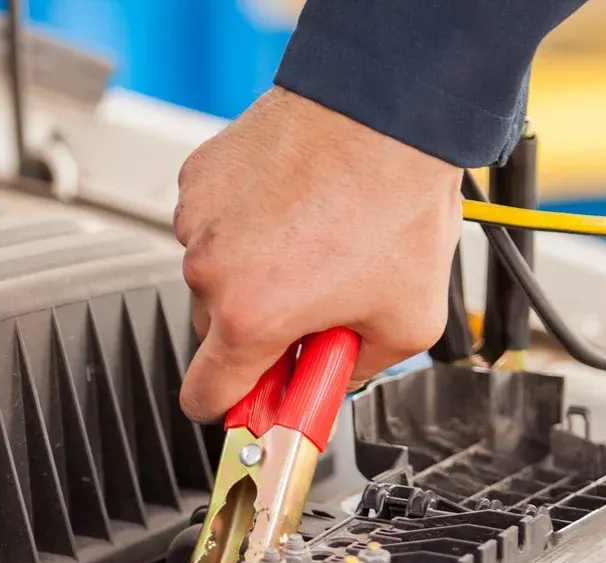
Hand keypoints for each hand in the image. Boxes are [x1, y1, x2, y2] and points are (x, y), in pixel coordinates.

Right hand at [174, 87, 461, 421]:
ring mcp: (198, 220)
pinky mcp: (199, 179)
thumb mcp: (407, 323)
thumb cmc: (396, 200)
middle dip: (262, 334)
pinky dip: (248, 227)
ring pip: (216, 277)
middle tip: (316, 310)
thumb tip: (332, 381)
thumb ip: (356, 372)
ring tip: (316, 245)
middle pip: (216, 337)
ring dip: (256, 276)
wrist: (387, 109)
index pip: (204, 400)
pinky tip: (295, 210)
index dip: (236, 411)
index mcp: (250, 318)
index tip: (260, 405)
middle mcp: (210, 271)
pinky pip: (215, 226)